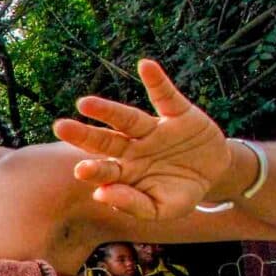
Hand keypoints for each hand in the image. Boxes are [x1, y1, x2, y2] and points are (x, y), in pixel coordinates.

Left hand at [55, 59, 232, 219]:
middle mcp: (133, 147)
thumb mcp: (162, 209)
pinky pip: (165, 95)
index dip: (95, 170)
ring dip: (108, 110)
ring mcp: (154, 130)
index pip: (105, 170)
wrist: (215, 173)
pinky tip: (145, 66)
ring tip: (84, 103)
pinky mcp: (178, 114)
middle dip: (83, 134)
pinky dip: (157, 81)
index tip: (81, 170)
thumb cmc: (179, 193)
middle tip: (60, 127)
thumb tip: (101, 195)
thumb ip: (133, 205)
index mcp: (125, 171)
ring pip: (127, 118)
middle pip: (105, 140)